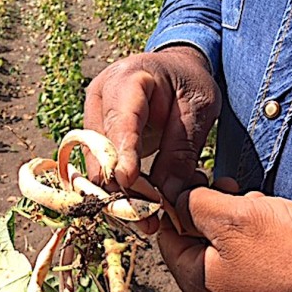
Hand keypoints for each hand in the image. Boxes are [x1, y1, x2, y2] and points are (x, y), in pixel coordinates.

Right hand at [83, 46, 220, 232]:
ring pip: (96, 166)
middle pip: (100, 150)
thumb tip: (167, 195)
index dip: (122, 153)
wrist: (174, 69)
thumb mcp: (199, 108)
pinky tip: (139, 210)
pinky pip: (100, 170)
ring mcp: (92, 118)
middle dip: (121, 187)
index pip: (119, 121)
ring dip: (118, 196)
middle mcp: (99, 98)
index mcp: (126, 79)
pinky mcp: (94, 137)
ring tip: (147, 222)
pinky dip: (118, 192)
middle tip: (147, 219)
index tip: (128, 182)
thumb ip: (182, 149)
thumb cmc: (188, 82)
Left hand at [158, 178, 291, 291]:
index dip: (177, 203)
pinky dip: (257, 234)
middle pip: (197, 238)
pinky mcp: (268, 290)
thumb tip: (175, 198)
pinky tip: (275, 221)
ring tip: (259, 205)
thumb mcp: (233, 217)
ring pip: (226, 243)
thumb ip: (194, 204)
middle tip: (230, 189)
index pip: (168, 235)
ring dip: (238, 217)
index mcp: (197, 282)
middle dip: (212, 208)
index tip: (193, 182)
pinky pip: (250, 255)